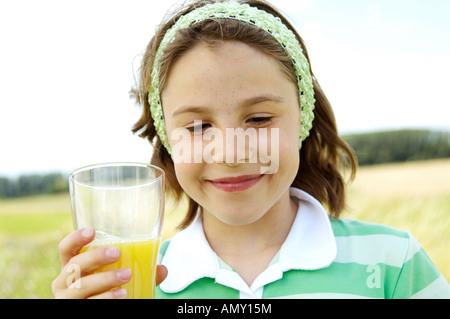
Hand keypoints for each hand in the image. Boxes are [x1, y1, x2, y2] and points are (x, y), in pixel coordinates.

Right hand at [52, 228, 167, 298]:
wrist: (100, 309)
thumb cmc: (105, 292)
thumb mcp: (115, 280)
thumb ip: (138, 272)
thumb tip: (162, 269)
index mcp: (72, 268)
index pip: (66, 249)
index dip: (75, 238)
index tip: (92, 231)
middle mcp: (64, 283)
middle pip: (74, 265)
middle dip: (95, 257)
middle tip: (117, 253)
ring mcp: (68, 300)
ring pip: (82, 287)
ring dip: (105, 279)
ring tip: (127, 276)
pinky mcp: (75, 310)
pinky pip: (89, 304)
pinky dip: (107, 298)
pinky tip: (122, 296)